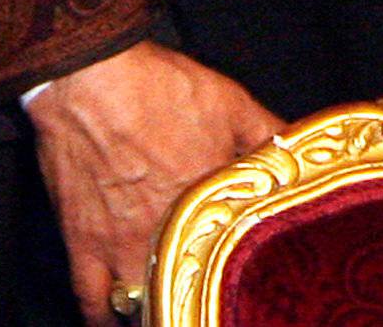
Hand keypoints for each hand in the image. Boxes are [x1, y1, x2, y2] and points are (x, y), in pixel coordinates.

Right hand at [28, 38, 284, 324]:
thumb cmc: (162, 86)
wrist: (93, 80)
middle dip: (205, 296)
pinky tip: (115, 321)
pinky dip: (103, 317)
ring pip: (145, 303)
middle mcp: (170, 234)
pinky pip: (92, 302)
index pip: (241, 251)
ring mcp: (124, 247)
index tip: (254, 275)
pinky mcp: (85, 246)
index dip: (248, 267)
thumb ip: (268, 133)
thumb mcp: (231, 101)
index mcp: (211, 202)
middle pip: (193, 288)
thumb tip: (297, 148)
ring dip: (159, 308)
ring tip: (172, 306)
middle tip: (211, 294)